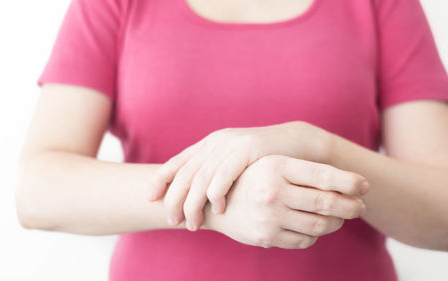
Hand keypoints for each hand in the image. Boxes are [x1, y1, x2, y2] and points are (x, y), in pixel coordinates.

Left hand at [148, 121, 329, 230]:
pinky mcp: (249, 149)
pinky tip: (217, 209)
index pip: (177, 161)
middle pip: (185, 172)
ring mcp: (232, 144)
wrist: (297, 145)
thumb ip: (214, 173)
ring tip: (192, 224)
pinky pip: (225, 174)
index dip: (160, 179)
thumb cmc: (264, 161)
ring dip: (194, 203)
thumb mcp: (234, 164)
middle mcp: (216, 142)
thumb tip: (194, 197)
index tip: (150, 198)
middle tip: (173, 220)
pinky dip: (217, 193)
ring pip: (201, 177)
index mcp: (209, 144)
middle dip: (175, 198)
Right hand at [204, 155, 368, 248]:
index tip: (365, 185)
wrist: (215, 203)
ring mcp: (268, 216)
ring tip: (342, 217)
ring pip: (319, 224)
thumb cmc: (253, 178)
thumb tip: (349, 182)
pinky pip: (304, 240)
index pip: (323, 175)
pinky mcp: (266, 237)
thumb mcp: (273, 164)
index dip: (349, 181)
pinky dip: (316, 235)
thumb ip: (304, 171)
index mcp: (276, 166)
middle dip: (350, 206)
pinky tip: (316, 227)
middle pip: (326, 203)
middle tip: (361, 206)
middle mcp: (272, 191)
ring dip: (336, 222)